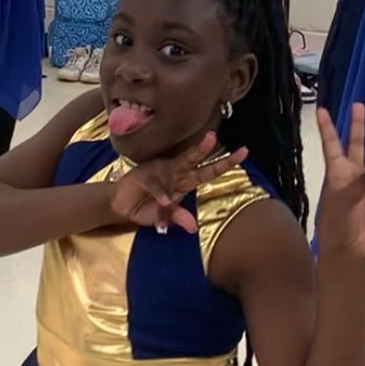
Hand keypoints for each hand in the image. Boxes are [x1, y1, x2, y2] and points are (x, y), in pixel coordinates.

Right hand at [109, 132, 247, 233]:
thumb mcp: (163, 217)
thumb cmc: (146, 207)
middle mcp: (176, 172)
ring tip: (210, 141)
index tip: (244, 152)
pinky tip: (165, 202)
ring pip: (181, 161)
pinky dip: (161, 195)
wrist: (120, 205)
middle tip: (220, 137)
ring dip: (196, 152)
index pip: (209, 171)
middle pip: (197, 159)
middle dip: (209, 148)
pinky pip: (158, 186)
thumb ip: (177, 218)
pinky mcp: (146, 175)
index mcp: (185, 181)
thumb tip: (193, 228)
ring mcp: (161, 171)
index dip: (226, 163)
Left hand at [315, 104, 364, 259]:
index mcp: (337, 171)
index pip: (332, 144)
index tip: (321, 109)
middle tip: (359, 104)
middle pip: (357, 143)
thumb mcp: (347, 198)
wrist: (350, 248)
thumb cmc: (338, 222)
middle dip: (358, 125)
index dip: (328, 128)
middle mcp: (354, 172)